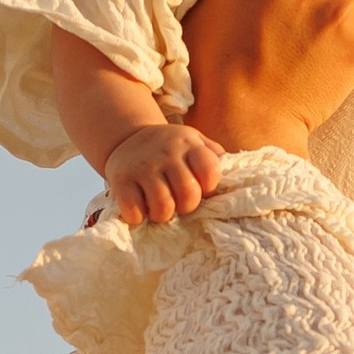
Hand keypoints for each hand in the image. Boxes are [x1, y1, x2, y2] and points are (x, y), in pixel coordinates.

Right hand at [102, 118, 224, 224]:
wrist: (127, 136)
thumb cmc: (170, 149)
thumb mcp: (194, 142)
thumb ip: (214, 157)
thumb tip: (233, 180)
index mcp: (188, 144)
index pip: (210, 172)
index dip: (208, 188)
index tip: (201, 189)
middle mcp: (166, 153)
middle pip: (188, 195)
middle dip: (187, 206)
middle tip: (179, 202)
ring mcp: (142, 167)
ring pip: (163, 208)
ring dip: (163, 215)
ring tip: (160, 206)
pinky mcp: (120, 180)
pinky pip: (135, 213)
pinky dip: (139, 217)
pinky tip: (140, 206)